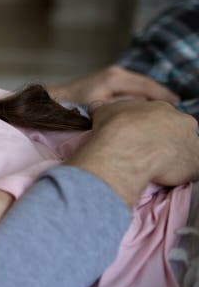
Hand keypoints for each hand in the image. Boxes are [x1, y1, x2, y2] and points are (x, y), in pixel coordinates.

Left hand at [48, 65, 178, 103]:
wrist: (51, 102)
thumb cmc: (72, 109)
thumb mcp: (100, 110)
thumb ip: (123, 109)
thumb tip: (143, 110)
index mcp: (115, 78)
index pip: (147, 87)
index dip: (163, 97)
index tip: (176, 106)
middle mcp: (116, 72)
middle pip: (147, 84)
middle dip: (161, 96)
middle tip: (174, 110)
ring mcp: (112, 74)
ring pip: (140, 85)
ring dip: (152, 95)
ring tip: (165, 109)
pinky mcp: (108, 79)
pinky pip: (131, 86)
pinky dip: (141, 94)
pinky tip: (147, 106)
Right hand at [67, 99, 198, 206]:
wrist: (127, 149)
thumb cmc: (115, 127)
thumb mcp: (103, 111)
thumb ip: (104, 109)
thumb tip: (96, 107)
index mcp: (162, 107)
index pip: (158, 118)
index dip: (147, 129)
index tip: (137, 138)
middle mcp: (182, 121)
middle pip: (176, 132)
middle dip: (164, 141)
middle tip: (146, 153)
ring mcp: (192, 142)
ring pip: (185, 150)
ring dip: (174, 157)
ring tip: (156, 168)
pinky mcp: (195, 163)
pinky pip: (190, 170)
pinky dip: (179, 174)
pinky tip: (164, 179)